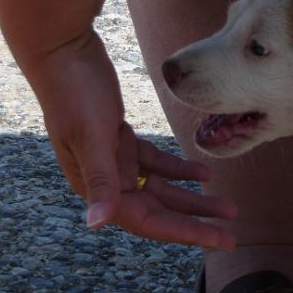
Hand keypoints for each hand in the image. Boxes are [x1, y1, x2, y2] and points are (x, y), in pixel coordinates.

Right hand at [23, 32, 236, 249]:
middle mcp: (108, 180)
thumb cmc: (72, 93)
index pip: (149, 221)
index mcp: (98, 186)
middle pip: (160, 210)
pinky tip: (205, 172)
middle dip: (196, 222)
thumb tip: (96, 223)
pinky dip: (180, 169)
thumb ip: (99, 181)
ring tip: (227, 206)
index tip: (219, 241)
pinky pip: (157, 163)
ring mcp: (116, 161)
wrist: (62, 51)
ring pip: (163, 188)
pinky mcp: (123, 141)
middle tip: (231, 235)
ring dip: (193, 198)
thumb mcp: (90, 137)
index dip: (185, 233)